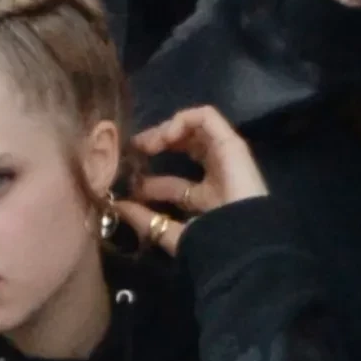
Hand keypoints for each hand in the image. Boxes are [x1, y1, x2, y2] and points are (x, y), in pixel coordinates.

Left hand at [121, 105, 268, 255]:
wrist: (242, 242)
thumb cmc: (210, 242)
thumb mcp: (171, 233)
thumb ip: (146, 221)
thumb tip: (118, 207)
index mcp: (204, 199)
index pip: (171, 182)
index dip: (148, 177)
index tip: (126, 178)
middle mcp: (215, 175)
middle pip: (183, 148)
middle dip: (156, 144)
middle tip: (134, 150)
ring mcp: (224, 157)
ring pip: (193, 129)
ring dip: (165, 130)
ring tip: (148, 143)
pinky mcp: (231, 142)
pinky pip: (206, 118)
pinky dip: (183, 120)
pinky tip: (166, 137)